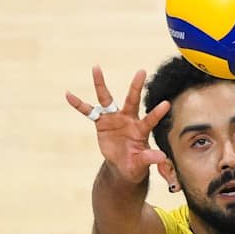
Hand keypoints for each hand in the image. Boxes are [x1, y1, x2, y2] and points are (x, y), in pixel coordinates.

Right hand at [65, 66, 170, 183]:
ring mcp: (114, 118)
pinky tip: (68, 94)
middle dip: (136, 86)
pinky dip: (78, 104)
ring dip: (100, 84)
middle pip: (132, 100)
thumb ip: (148, 158)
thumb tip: (162, 157)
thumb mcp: (141, 164)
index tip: (166, 104)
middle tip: (142, 71)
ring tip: (96, 67)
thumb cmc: (135, 164)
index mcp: (141, 129)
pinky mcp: (101, 122)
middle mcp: (128, 119)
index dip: (157, 113)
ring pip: (107, 99)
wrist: (122, 165)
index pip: (150, 120)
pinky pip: (88, 111)